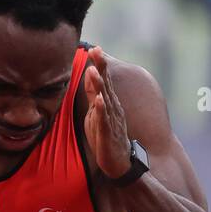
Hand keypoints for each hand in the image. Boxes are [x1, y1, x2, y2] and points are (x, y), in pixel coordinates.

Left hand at [83, 47, 131, 179]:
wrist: (120, 163)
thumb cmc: (107, 137)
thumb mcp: (96, 113)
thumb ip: (93, 94)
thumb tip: (90, 74)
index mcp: (109, 103)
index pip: (104, 80)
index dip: (100, 64)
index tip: (95, 48)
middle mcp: (112, 109)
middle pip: (106, 85)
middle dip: (101, 68)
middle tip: (96, 51)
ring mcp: (110, 121)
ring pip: (104, 100)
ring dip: (100, 85)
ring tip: (94, 71)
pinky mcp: (107, 135)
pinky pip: (104, 121)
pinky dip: (101, 110)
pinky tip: (99, 100)